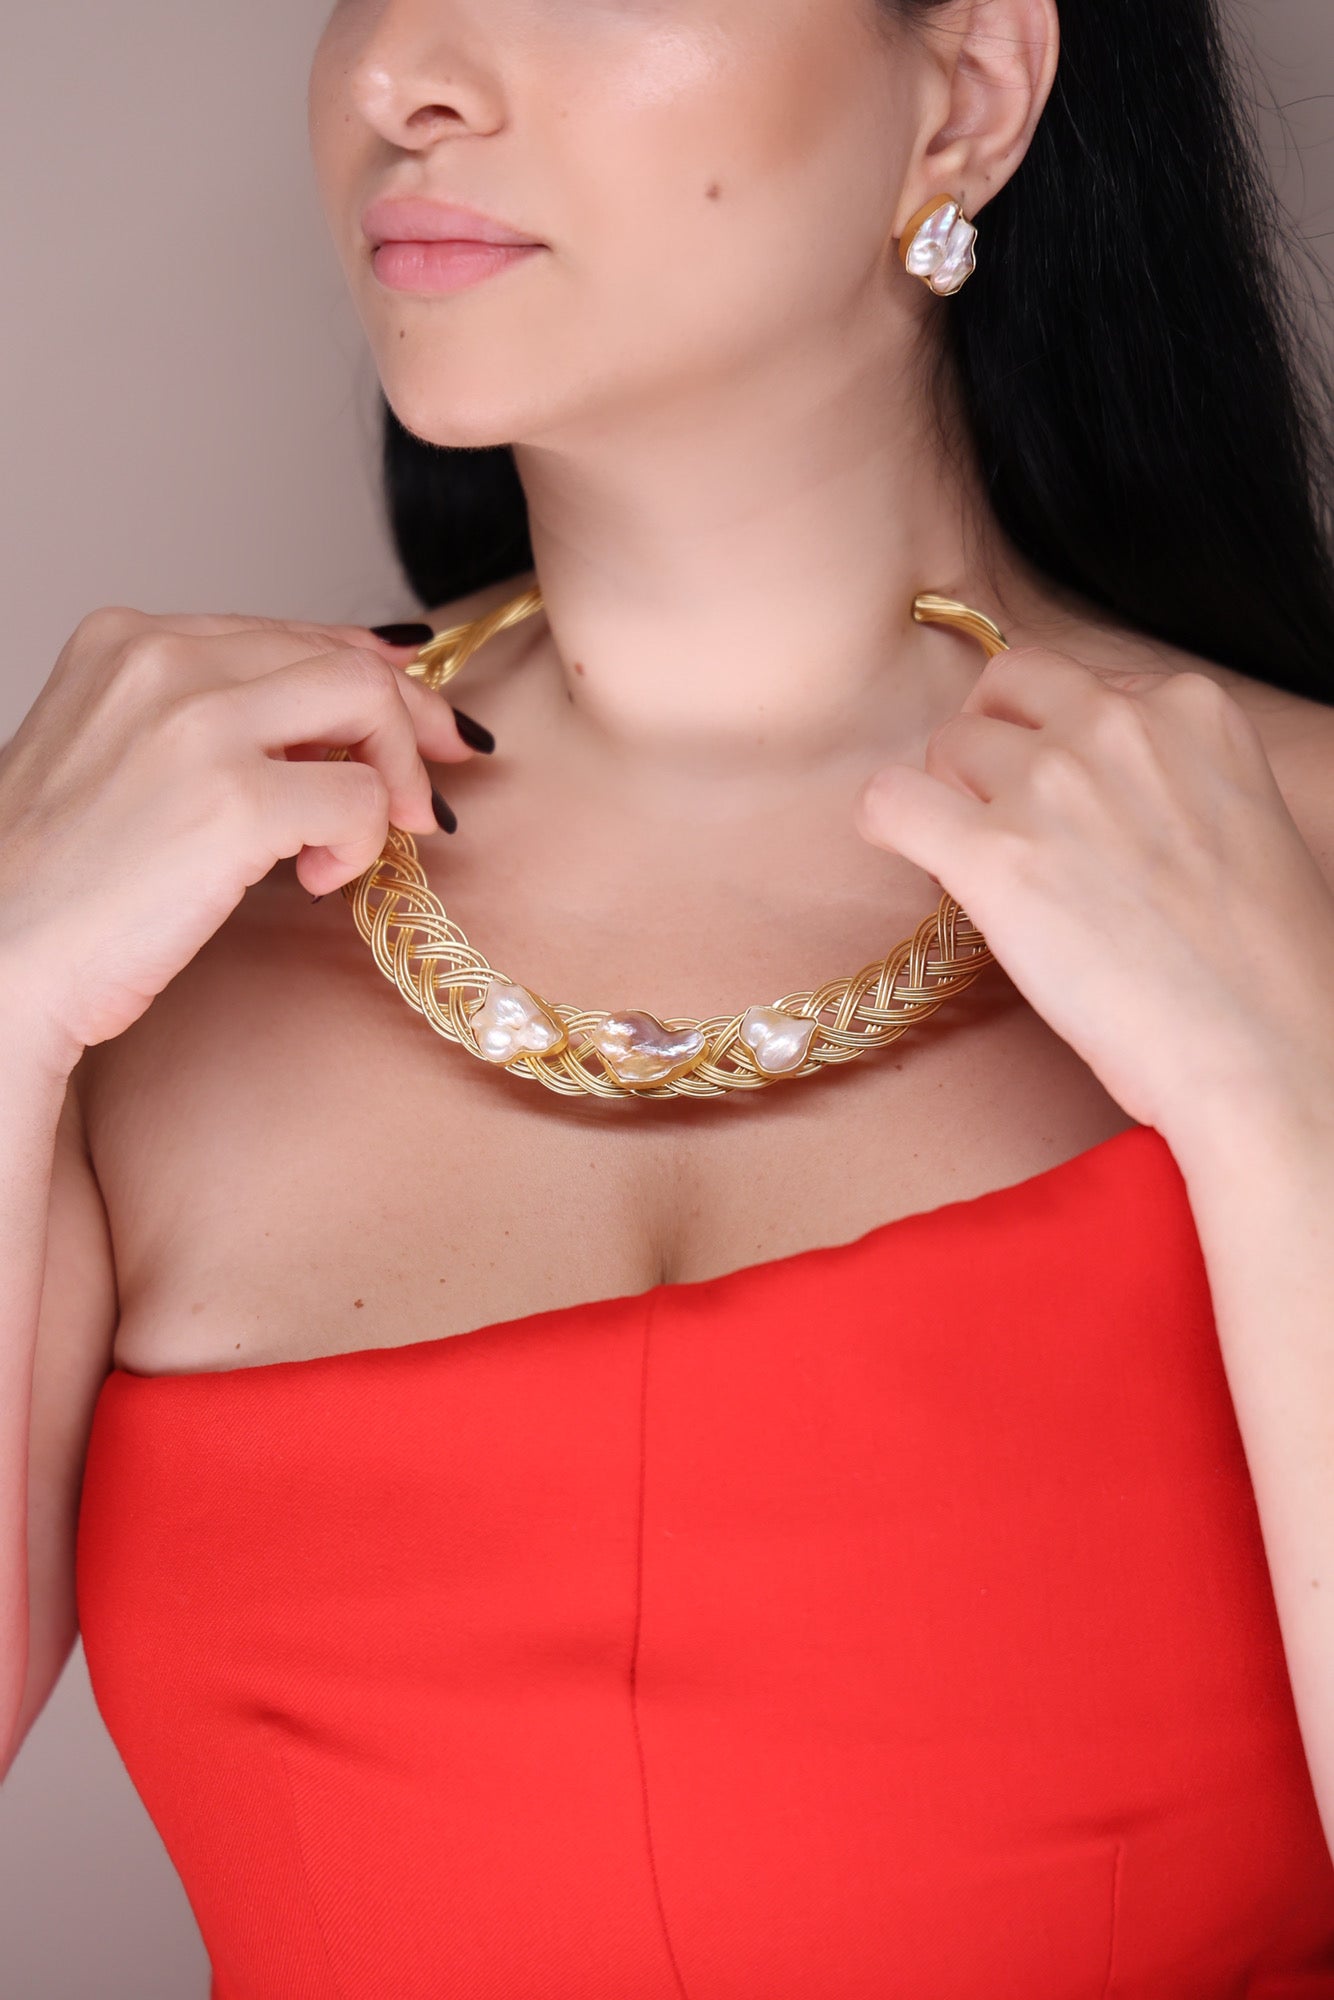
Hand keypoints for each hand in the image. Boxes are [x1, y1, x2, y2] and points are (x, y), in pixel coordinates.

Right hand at [0, 606, 478, 1068]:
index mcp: (127, 640)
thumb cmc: (59, 883)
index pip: (287, 632)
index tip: (418, 713)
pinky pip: (358, 797)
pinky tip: (314, 878)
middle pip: (341, 659)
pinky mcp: (233, 801)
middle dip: (412, 721)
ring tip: (366, 840)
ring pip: (368, 704)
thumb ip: (211, 721)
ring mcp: (197, 725)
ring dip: (394, 777)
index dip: (371, 672)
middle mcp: (161, 658)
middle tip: (434, 785)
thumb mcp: (121, 760)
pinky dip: (361, 842)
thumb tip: (338, 721)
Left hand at [853, 647, 1333, 1146]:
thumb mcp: (1240, 821)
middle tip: (1003, 819)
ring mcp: (1049, 784)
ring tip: (983, 870)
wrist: (1267, 1049)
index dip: (1055, 744)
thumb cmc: (1263, 965)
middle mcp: (1116, 723)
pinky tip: (917, 864)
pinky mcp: (991, 854)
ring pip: (946, 743)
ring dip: (950, 798)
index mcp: (1189, 706)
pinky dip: (886, 825)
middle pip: (1003, 691)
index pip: (1077, 685)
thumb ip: (1165, 775)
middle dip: (992, 746)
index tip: (1065, 805)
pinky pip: (888, 799)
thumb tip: (1083, 790)